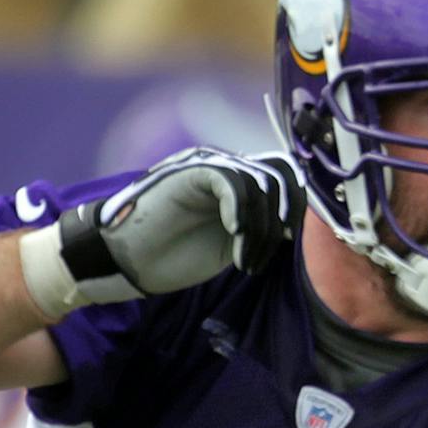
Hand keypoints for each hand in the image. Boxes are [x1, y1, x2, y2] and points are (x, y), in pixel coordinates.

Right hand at [20, 149, 301, 319]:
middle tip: (268, 254)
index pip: (284, 179)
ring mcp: (208, 167)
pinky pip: (231, 181)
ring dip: (260, 228)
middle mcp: (226, 169)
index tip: (295, 242)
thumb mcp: (234, 245)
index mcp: (239, 185)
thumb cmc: (177, 255)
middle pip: (279, 177)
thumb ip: (263, 230)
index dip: (299, 206)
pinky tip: (234, 238)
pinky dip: (240, 212)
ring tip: (246, 260)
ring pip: (259, 183)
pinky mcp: (191, 172)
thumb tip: (299, 229)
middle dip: (284, 219)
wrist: (128, 259)